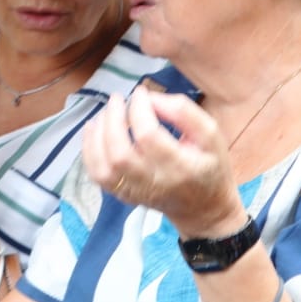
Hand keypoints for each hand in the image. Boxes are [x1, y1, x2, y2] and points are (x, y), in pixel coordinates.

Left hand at [81, 88, 247, 240]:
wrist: (203, 209)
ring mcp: (135, 191)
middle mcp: (154, 182)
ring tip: (105, 112)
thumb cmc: (209, 166)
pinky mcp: (123, 194)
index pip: (149, 136)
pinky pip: (97, 175)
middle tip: (117, 99)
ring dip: (97, 134)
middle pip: (120, 152)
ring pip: (103, 165)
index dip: (139, 109)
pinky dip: (89, 150)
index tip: (141, 93)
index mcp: (181, 167)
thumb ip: (184, 112)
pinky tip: (93, 130)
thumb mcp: (211, 135)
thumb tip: (150, 99)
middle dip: (113, 119)